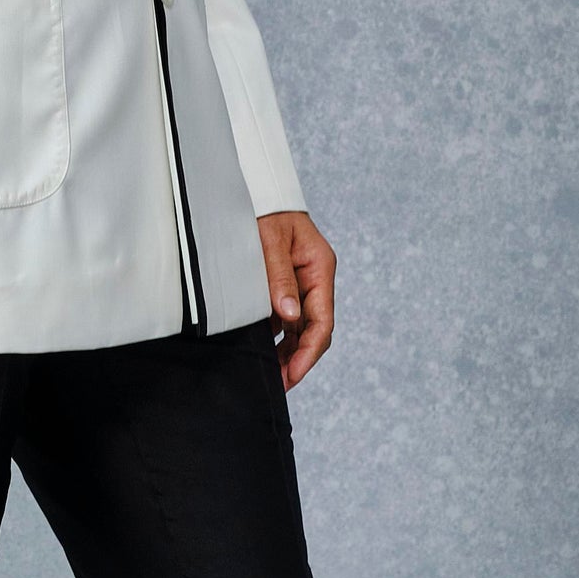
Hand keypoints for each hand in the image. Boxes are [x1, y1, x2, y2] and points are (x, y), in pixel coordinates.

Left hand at [258, 210, 335, 391]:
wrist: (256, 193)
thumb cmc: (264, 212)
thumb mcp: (270, 242)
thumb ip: (279, 279)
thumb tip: (289, 316)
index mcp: (320, 269)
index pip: (322, 321)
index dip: (309, 352)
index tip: (293, 375)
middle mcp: (314, 280)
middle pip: (314, 330)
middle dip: (298, 360)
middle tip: (279, 384)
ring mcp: (301, 284)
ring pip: (299, 328)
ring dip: (287, 353)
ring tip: (271, 375)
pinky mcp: (285, 286)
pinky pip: (284, 318)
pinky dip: (276, 337)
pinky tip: (263, 352)